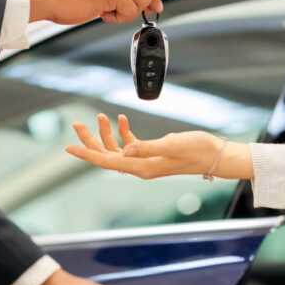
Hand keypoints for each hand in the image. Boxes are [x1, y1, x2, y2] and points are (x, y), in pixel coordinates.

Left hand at [65, 114, 253, 179]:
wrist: (215, 155)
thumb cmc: (197, 150)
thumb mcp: (172, 145)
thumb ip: (147, 147)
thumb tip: (124, 151)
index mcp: (142, 167)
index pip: (107, 162)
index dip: (87, 153)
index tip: (69, 147)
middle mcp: (140, 166)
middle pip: (106, 156)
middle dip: (90, 140)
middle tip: (76, 125)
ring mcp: (145, 161)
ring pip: (116, 149)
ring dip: (106, 133)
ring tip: (99, 116)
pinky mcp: (152, 153)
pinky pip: (130, 144)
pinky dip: (123, 132)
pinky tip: (122, 119)